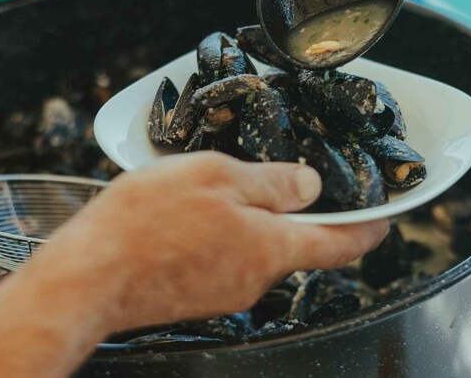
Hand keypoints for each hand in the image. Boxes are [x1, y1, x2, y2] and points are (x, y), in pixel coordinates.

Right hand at [46, 152, 389, 329]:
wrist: (87, 279)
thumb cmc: (146, 223)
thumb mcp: (216, 177)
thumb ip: (270, 183)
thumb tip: (308, 187)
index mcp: (272, 248)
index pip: (341, 244)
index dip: (368, 228)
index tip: (383, 217)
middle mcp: (256, 279)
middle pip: (295, 243)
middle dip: (294, 211)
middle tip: (277, 175)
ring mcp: (226, 292)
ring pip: (257, 248)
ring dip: (250, 219)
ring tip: (216, 188)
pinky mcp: (198, 296)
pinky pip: (226, 258)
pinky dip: (223, 234)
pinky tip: (190, 214)